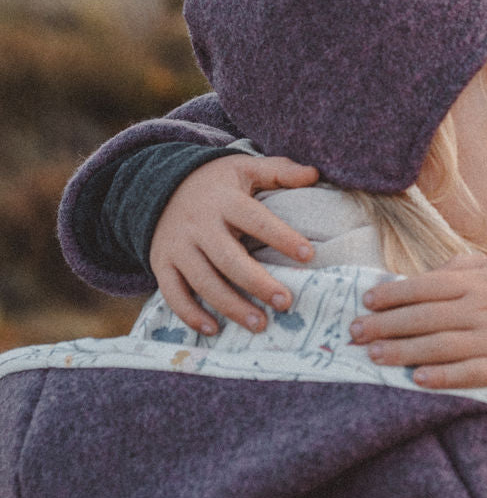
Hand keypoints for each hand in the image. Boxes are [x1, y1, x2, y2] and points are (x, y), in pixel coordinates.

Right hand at [149, 154, 317, 335]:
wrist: (160, 185)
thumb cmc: (216, 182)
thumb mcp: (244, 168)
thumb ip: (279, 171)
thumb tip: (314, 173)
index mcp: (224, 200)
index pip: (256, 220)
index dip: (282, 237)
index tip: (309, 255)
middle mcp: (199, 225)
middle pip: (229, 258)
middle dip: (258, 283)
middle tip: (286, 302)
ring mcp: (178, 246)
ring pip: (203, 281)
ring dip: (231, 306)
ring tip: (260, 324)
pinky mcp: (162, 264)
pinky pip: (173, 294)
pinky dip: (190, 314)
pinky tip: (213, 329)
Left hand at [354, 254, 486, 388]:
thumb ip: (458, 266)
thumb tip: (419, 276)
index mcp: (475, 282)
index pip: (425, 286)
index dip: (393, 294)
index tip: (366, 302)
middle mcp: (481, 309)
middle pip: (425, 317)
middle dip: (386, 325)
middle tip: (355, 333)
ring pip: (440, 346)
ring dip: (404, 352)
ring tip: (374, 356)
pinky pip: (470, 373)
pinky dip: (444, 377)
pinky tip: (418, 380)